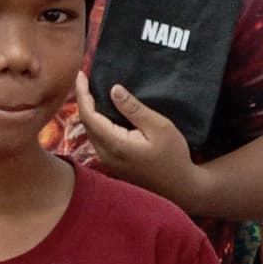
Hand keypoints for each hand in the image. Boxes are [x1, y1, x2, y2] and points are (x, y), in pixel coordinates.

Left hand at [74, 74, 201, 206]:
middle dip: (84, 100)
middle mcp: (106, 154)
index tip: (81, 75)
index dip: (83, 94)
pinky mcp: (114, 165)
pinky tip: (106, 113)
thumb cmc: (174, 156)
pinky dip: (98, 123)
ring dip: (90, 112)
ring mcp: (109, 162)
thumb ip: (134, 109)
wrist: (180, 188)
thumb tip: (113, 89)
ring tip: (94, 93)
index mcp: (115, 143)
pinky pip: (99, 139)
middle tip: (86, 80)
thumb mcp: (160, 127)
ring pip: (91, 132)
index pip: (89, 115)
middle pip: (86, 123)